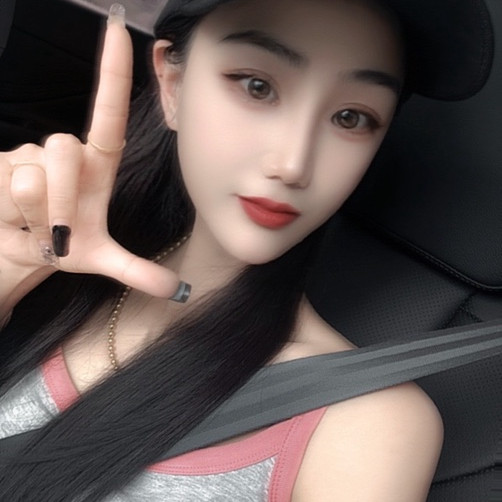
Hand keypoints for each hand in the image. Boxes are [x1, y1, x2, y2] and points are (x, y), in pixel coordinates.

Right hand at [0, 11, 182, 301]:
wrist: (17, 251)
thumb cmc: (63, 245)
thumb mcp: (101, 259)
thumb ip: (137, 271)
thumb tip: (176, 291)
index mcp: (97, 166)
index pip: (107, 112)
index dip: (112, 71)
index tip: (116, 27)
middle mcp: (65, 152)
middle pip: (65, 149)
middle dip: (59, 199)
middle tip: (56, 232)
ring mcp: (30, 154)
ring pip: (35, 170)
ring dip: (37, 211)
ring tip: (36, 227)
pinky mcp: (1, 163)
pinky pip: (10, 181)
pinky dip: (15, 214)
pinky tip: (13, 218)